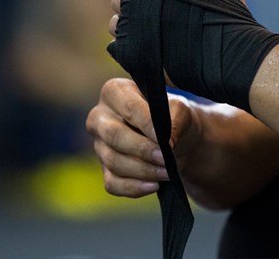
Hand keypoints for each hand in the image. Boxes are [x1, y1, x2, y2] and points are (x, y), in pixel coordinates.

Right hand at [85, 77, 199, 197]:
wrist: (174, 139)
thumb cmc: (173, 116)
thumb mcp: (179, 109)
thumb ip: (175, 118)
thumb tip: (167, 140)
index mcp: (115, 92)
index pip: (128, 107)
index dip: (146, 124)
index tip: (165, 139)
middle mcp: (100, 117)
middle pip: (114, 136)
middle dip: (142, 150)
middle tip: (166, 159)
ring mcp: (99, 145)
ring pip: (114, 162)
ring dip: (144, 171)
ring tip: (167, 172)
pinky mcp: (104, 169)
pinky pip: (113, 183)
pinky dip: (134, 187)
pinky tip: (153, 185)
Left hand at [108, 0, 247, 42]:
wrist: (225, 57)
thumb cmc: (229, 23)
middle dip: (132, 7)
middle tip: (151, 20)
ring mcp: (130, 27)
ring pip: (115, 24)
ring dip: (127, 29)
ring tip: (149, 39)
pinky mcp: (130, 54)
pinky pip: (118, 48)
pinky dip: (129, 50)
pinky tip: (148, 54)